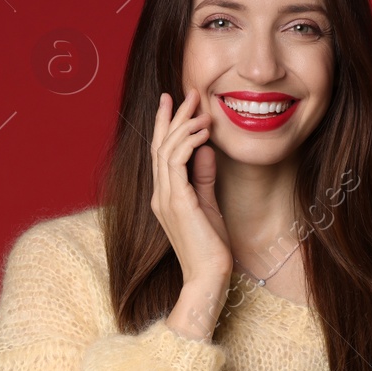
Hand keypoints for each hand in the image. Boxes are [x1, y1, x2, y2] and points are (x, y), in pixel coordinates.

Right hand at [151, 89, 232, 287]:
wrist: (209, 277)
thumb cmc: (211, 249)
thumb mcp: (209, 206)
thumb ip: (204, 178)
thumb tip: (207, 151)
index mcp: (165, 196)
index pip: (162, 153)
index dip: (166, 126)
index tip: (174, 102)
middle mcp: (160, 195)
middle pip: (160, 146)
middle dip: (172, 116)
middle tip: (186, 93)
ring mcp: (165, 199)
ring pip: (167, 149)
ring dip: (183, 124)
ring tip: (200, 107)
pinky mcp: (177, 203)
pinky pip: (177, 162)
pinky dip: (188, 142)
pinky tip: (203, 132)